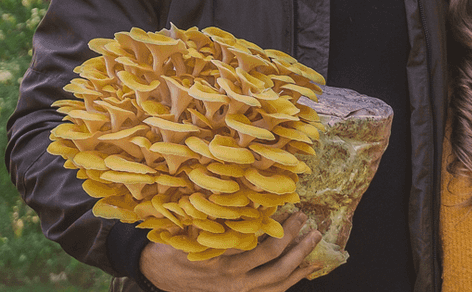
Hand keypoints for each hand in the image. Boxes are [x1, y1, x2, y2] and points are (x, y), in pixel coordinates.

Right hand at [139, 212, 322, 291]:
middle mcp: (229, 277)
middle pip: (270, 258)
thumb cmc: (170, 246)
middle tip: (305, 216)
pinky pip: (273, 291)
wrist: (156, 274)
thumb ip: (204, 214)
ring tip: (315, 239)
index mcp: (215, 257)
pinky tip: (308, 267)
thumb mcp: (180, 228)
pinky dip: (293, 279)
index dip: (273, 224)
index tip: (287, 206)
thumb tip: (225, 189)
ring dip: (299, 259)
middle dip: (292, 237)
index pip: (251, 241)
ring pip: (276, 279)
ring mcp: (236, 290)